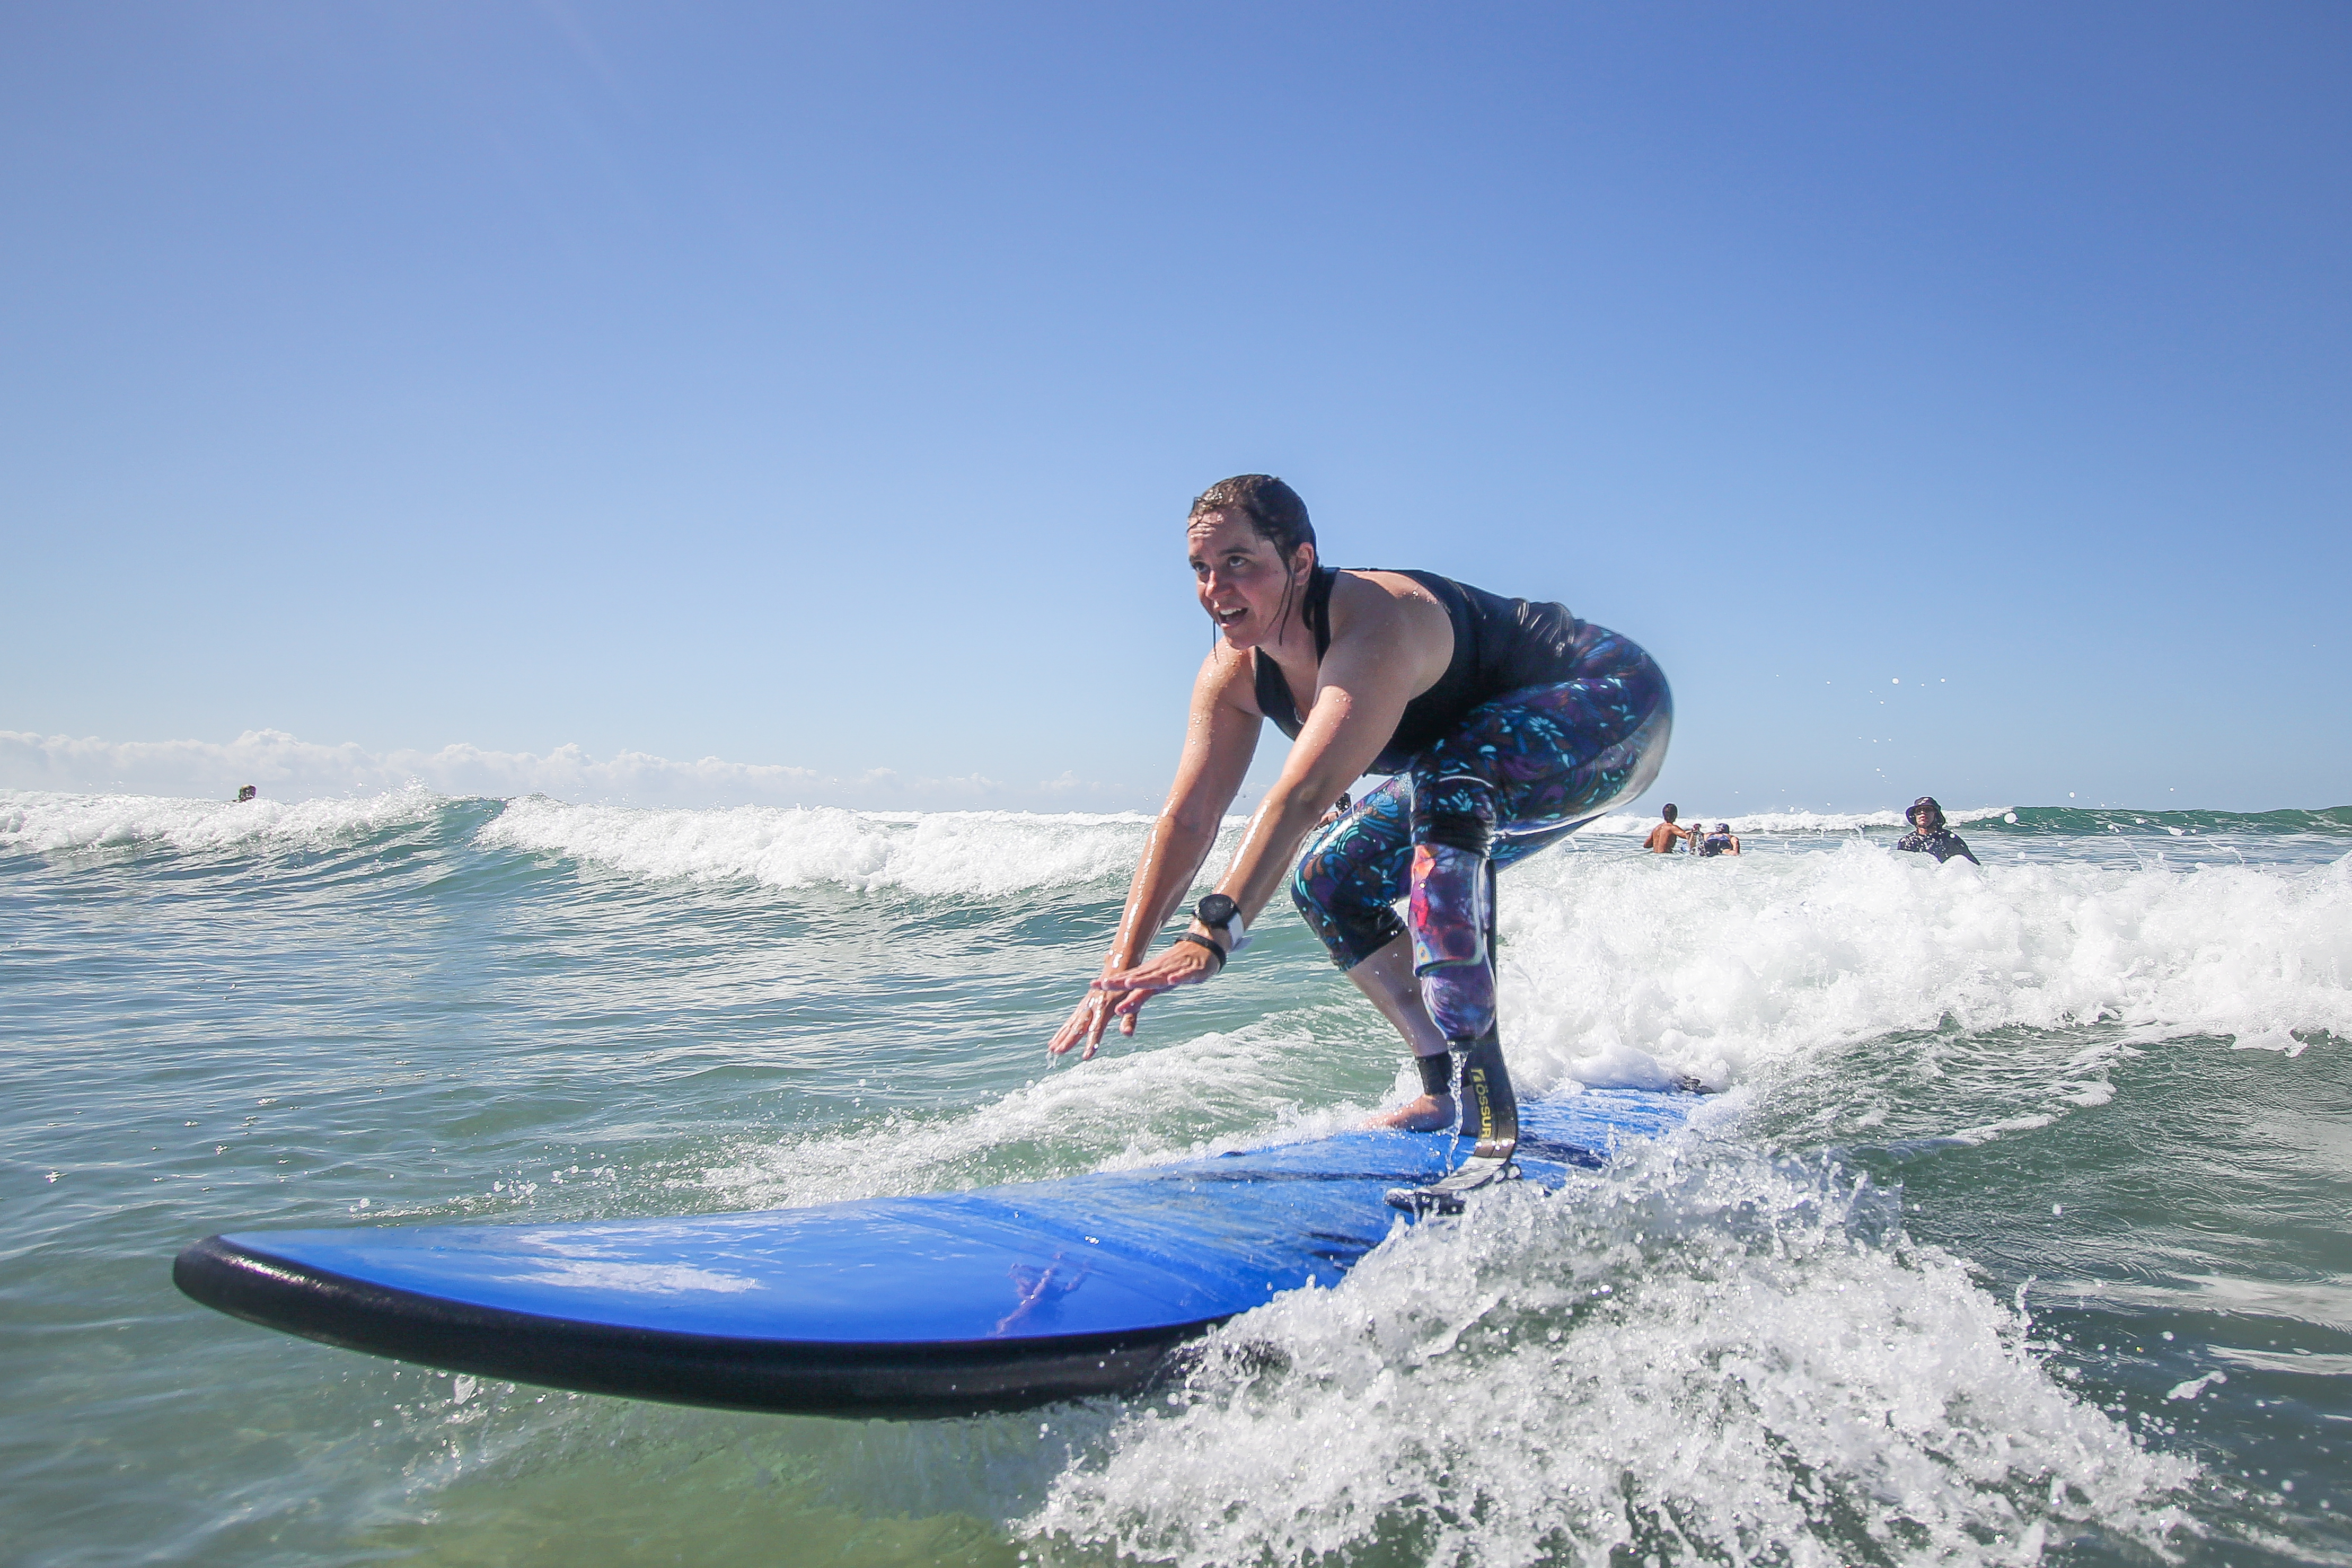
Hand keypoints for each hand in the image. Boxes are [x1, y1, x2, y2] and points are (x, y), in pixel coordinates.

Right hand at [1048, 985, 1128, 1061]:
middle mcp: (1092, 1006)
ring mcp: (1085, 1006)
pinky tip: (1054, 1041)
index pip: (1097, 1028)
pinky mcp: (1082, 1006)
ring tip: (1052, 1050)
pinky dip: (1062, 1031)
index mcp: (1105, 1007)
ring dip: (1061, 1037)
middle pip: (1078, 1026)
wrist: (1118, 967)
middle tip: (1058, 1052)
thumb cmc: (1127, 987)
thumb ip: (1129, 1019)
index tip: (1085, 1056)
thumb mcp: (1133, 1001)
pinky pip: (1070, 1020)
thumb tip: (1127, 1034)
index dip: (1091, 1042)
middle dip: (1068, 1040)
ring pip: (1071, 1023)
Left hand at [1094, 939, 1220, 1023]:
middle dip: (1121, 982)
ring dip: (1144, 980)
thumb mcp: (1155, 986)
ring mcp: (1174, 971)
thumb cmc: (1174, 970)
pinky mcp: (1191, 972)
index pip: (1127, 979)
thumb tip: (1118, 1011)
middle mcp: (1157, 972)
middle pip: (1137, 978)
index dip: (1111, 983)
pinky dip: (1177, 978)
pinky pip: (1183, 976)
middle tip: (1105, 985)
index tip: (1093, 985)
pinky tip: (1171, 980)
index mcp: (1148, 975)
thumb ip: (1138, 997)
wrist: (1201, 951)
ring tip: (1130, 983)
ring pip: (1157, 977)